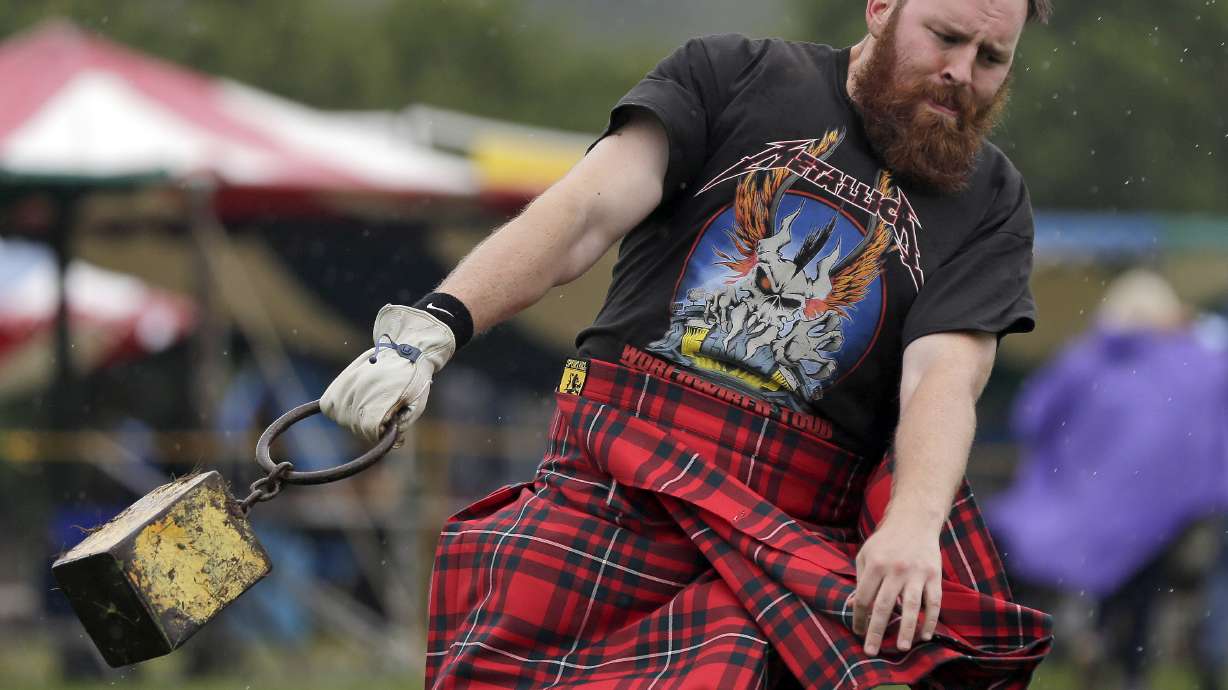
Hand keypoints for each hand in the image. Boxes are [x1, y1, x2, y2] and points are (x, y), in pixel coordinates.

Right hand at [320, 304, 454, 444]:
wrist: (405, 351)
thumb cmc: (413, 380)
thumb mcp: (416, 405)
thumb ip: (401, 426)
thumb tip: (390, 442)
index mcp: (381, 395)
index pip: (369, 429)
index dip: (379, 433)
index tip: (388, 425)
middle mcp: (360, 389)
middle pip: (355, 426)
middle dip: (369, 427)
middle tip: (383, 414)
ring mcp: (347, 384)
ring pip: (341, 418)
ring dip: (354, 419)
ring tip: (370, 406)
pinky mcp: (338, 381)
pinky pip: (328, 406)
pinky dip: (339, 409)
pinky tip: (353, 405)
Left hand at [852, 517, 941, 655]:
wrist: (914, 520)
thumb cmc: (885, 541)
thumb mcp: (866, 555)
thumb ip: (859, 581)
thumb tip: (852, 607)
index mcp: (875, 564)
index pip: (863, 598)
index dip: (859, 618)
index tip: (857, 632)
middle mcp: (895, 569)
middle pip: (883, 606)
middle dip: (875, 631)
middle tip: (870, 651)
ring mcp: (916, 573)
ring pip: (911, 607)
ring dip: (906, 630)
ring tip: (901, 648)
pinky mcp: (934, 575)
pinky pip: (933, 602)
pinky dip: (930, 620)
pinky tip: (925, 635)